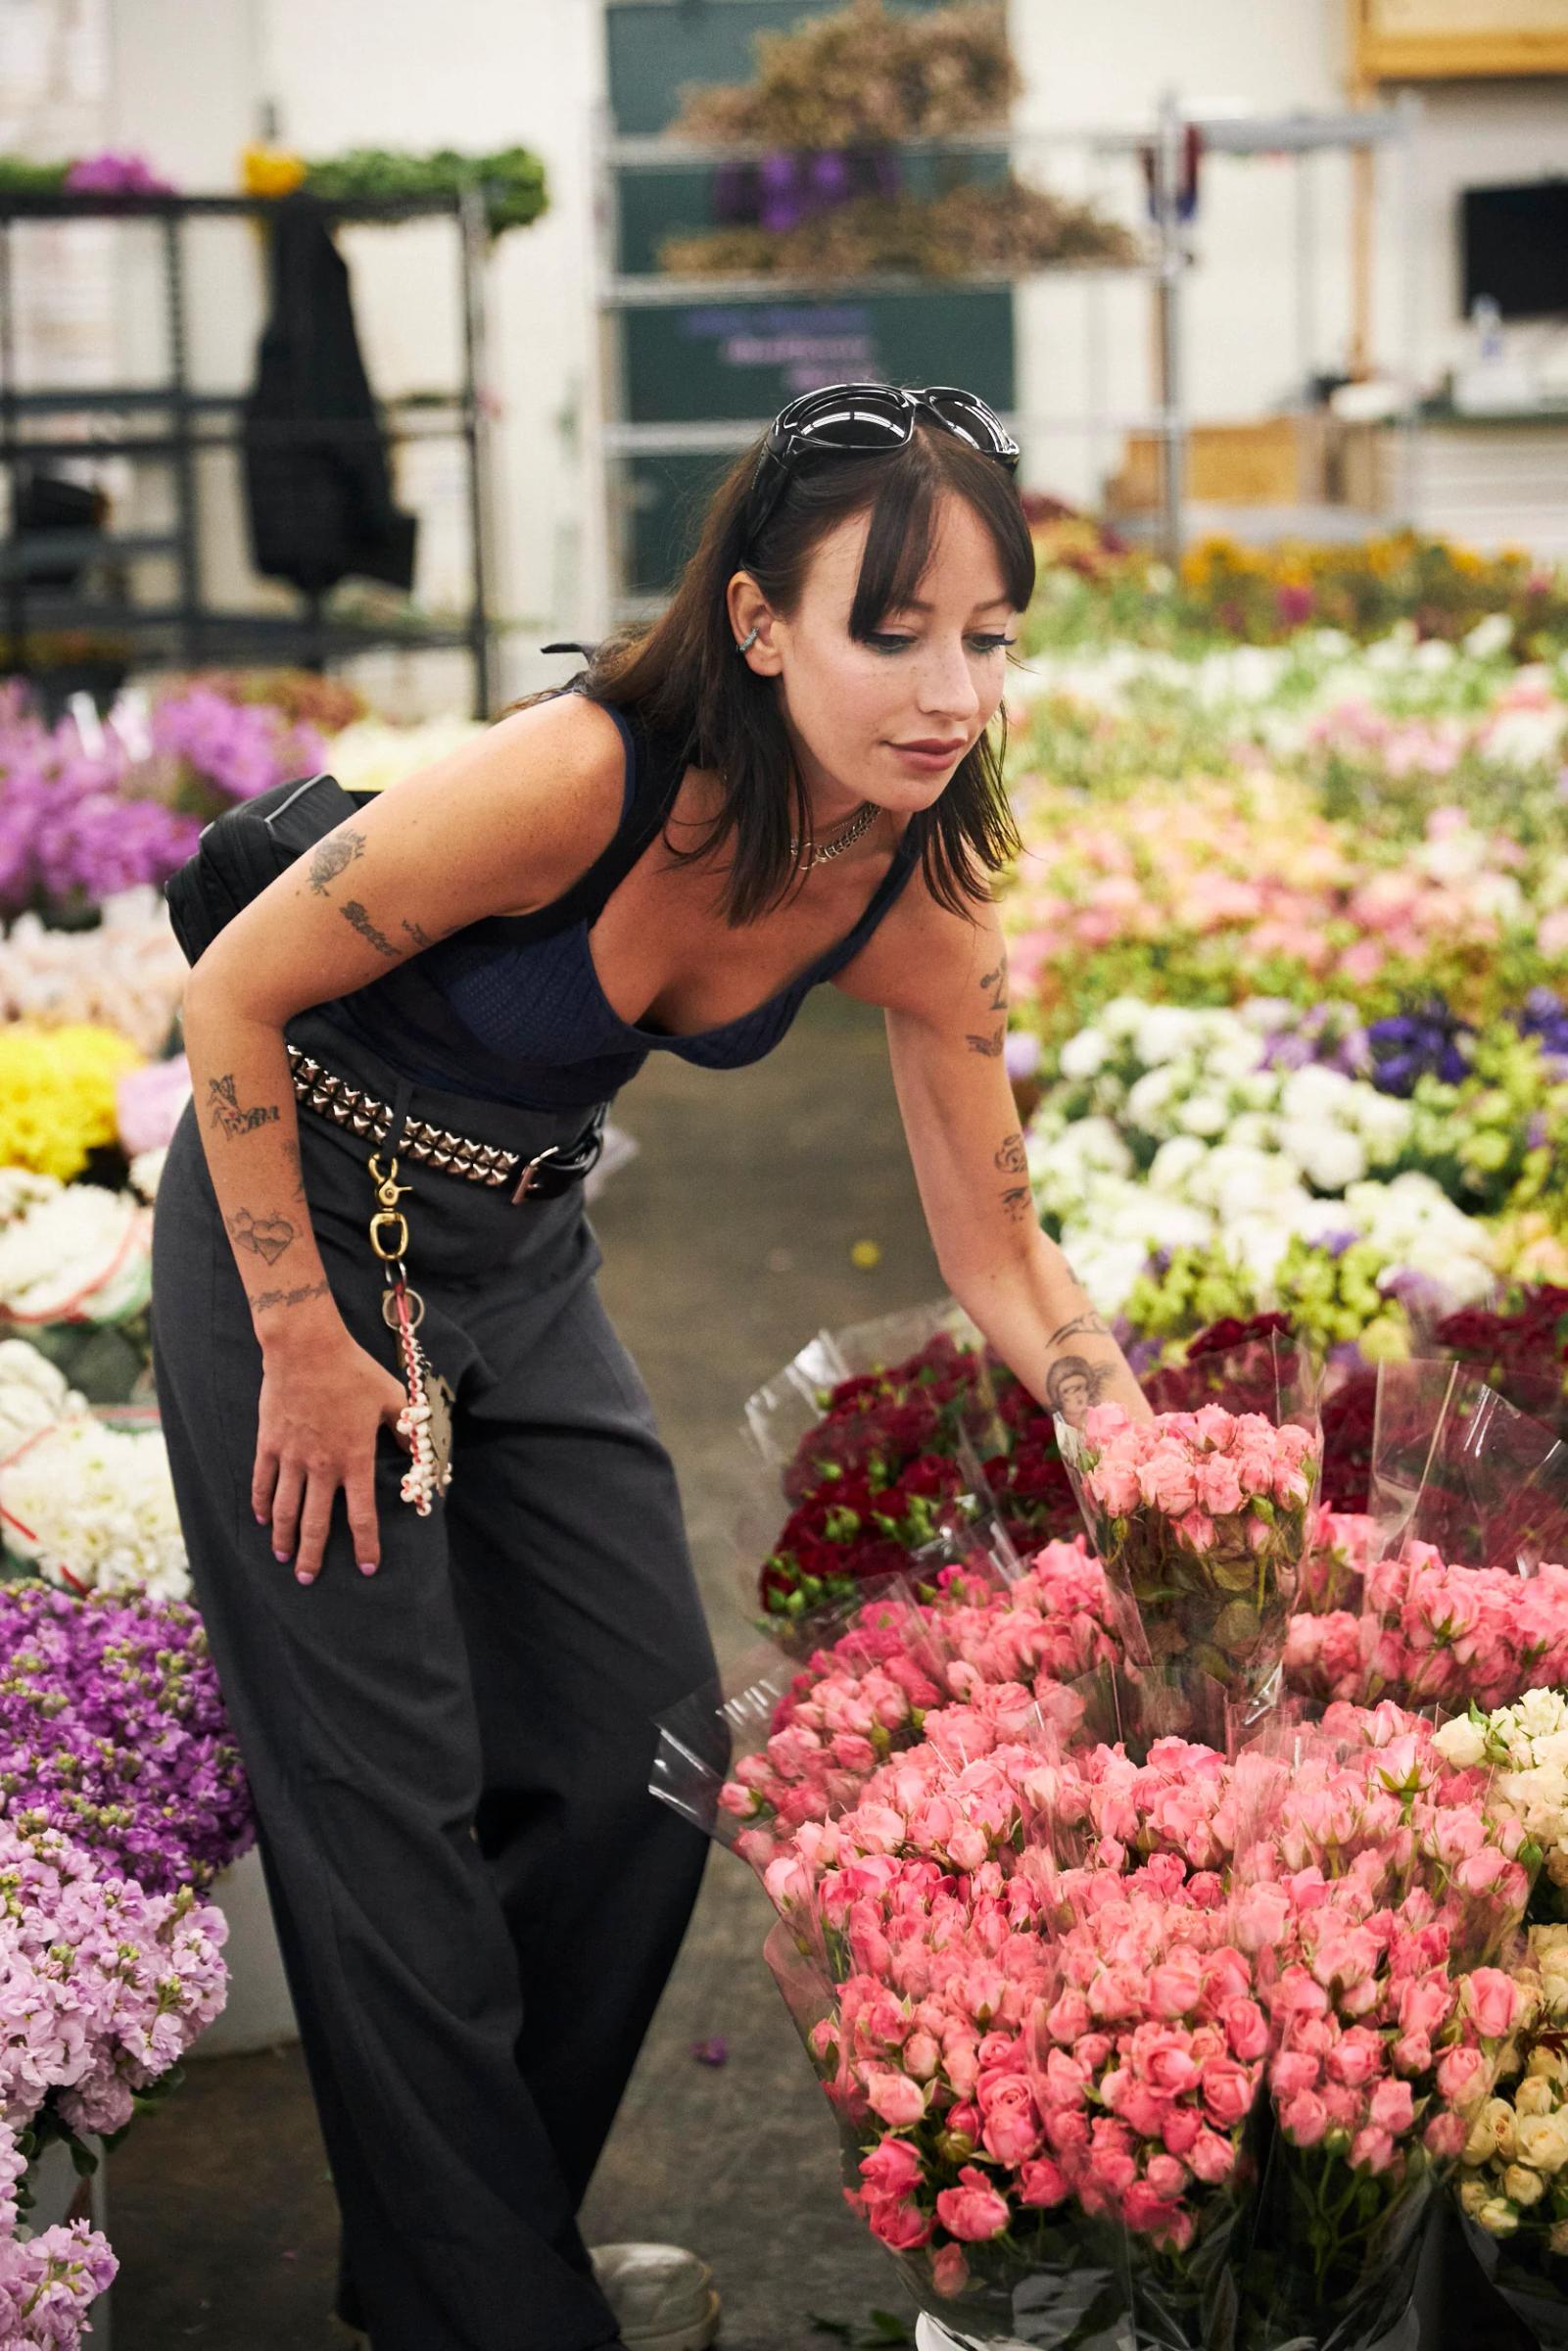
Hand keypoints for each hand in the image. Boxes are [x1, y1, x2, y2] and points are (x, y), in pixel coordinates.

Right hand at [252, 1328, 413, 1583]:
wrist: (306, 1347)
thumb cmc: (352, 1370)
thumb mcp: (391, 1398)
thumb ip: (404, 1430)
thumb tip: (418, 1453)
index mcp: (354, 1458)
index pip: (362, 1515)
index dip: (365, 1544)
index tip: (367, 1568)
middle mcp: (321, 1466)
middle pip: (315, 1524)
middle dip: (313, 1556)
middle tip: (309, 1580)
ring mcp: (291, 1457)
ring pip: (284, 1510)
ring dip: (283, 1538)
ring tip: (283, 1559)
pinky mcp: (269, 1444)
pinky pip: (263, 1482)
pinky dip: (261, 1505)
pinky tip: (261, 1521)